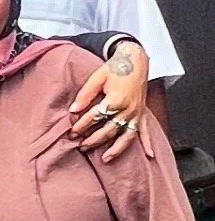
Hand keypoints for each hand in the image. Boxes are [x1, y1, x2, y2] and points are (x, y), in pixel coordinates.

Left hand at [69, 39, 153, 161]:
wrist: (135, 61)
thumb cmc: (115, 68)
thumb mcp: (97, 78)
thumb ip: (85, 94)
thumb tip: (73, 110)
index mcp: (116, 99)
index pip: (95, 117)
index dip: (81, 125)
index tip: (71, 132)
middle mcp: (128, 109)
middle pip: (109, 129)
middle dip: (93, 139)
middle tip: (80, 146)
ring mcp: (137, 113)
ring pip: (126, 135)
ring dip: (115, 148)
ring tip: (105, 159)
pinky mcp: (142, 113)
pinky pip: (145, 131)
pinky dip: (147, 143)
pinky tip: (150, 156)